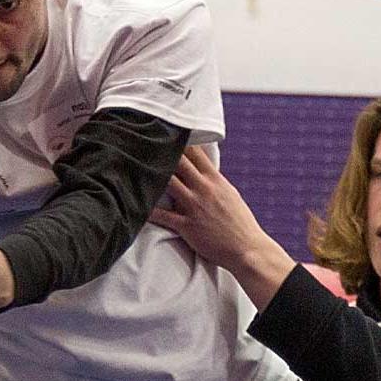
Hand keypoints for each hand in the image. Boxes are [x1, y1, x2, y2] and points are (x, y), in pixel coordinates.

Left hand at [149, 146, 294, 306]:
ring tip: (135, 166)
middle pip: (178, 161)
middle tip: (144, 142)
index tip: (166, 132)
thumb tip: (205, 168)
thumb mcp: (230, 194)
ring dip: (152, 175)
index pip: (196, 152)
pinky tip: (134, 203)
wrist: (246, 248)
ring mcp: (194, 206)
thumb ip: (214, 180)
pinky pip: (162, 216)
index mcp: (215, 180)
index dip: (180, 140)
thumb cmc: (239, 222)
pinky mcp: (187, 225)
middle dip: (162, 151)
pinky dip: (148, 210)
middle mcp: (203, 189)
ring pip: (168, 183)